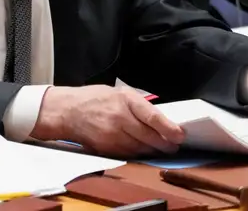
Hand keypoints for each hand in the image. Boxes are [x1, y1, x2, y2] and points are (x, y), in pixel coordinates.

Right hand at [30, 85, 183, 157]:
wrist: (67, 111)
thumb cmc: (94, 99)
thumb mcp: (120, 92)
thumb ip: (139, 105)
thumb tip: (160, 118)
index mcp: (125, 100)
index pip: (152, 117)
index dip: (169, 129)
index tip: (180, 135)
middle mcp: (119, 118)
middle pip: (149, 137)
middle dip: (165, 143)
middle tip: (174, 145)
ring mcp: (112, 135)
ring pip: (140, 148)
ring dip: (154, 150)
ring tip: (163, 148)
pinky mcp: (106, 147)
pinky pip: (128, 154)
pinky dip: (139, 154)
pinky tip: (144, 151)